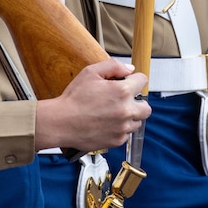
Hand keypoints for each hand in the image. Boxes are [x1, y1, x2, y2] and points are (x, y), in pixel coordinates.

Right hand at [34, 59, 151, 151]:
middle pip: (146, 107)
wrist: (61, 122)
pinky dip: (120, 128)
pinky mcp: (117, 141)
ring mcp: (122, 128)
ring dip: (130, 116)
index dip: (135, 79)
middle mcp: (126, 111)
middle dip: (137, 101)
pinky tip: (107, 122)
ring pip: (138, 122)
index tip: (128, 82)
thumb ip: (114, 66)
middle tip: (124, 99)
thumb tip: (130, 69)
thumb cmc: (74, 98)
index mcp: (122, 91)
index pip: (143, 81)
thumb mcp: (91, 72)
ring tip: (113, 112)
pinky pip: (126, 134)